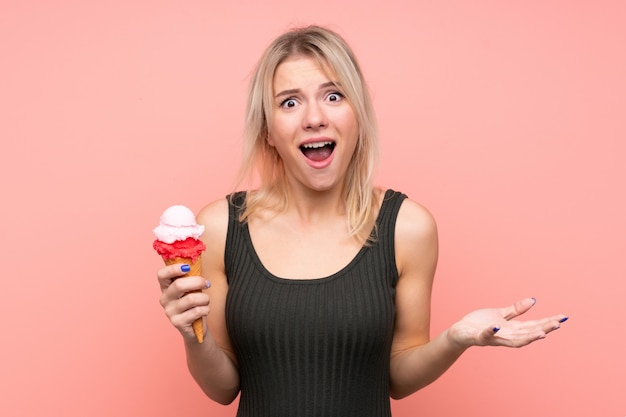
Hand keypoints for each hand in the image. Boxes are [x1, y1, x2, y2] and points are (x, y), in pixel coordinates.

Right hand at [157, 263, 210, 339]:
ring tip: (206, 300)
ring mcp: (169, 311)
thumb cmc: (194, 303)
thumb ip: (191, 275)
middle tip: (207, 283)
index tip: (187, 267)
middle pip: (179, 285)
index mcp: (166, 287)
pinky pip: (196, 311)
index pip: (161, 274)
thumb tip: (197, 259)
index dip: (173, 269)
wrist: (196, 327)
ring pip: (191, 299)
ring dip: (204, 298)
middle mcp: (164, 299)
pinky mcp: (178, 322)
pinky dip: (206, 309)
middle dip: (198, 282)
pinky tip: (204, 310)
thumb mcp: (192, 287)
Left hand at [447, 297, 567, 349]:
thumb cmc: (479, 324)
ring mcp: (493, 338)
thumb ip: (516, 310)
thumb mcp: (500, 315)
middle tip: (558, 325)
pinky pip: (486, 335)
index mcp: (512, 329)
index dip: (548, 322)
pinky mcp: (479, 337)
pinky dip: (492, 331)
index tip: (563, 318)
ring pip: (513, 340)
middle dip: (543, 329)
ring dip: (527, 337)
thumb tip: (534, 300)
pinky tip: (497, 326)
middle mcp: (506, 336)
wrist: (460, 332)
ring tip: (541, 333)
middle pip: (528, 333)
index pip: (534, 326)